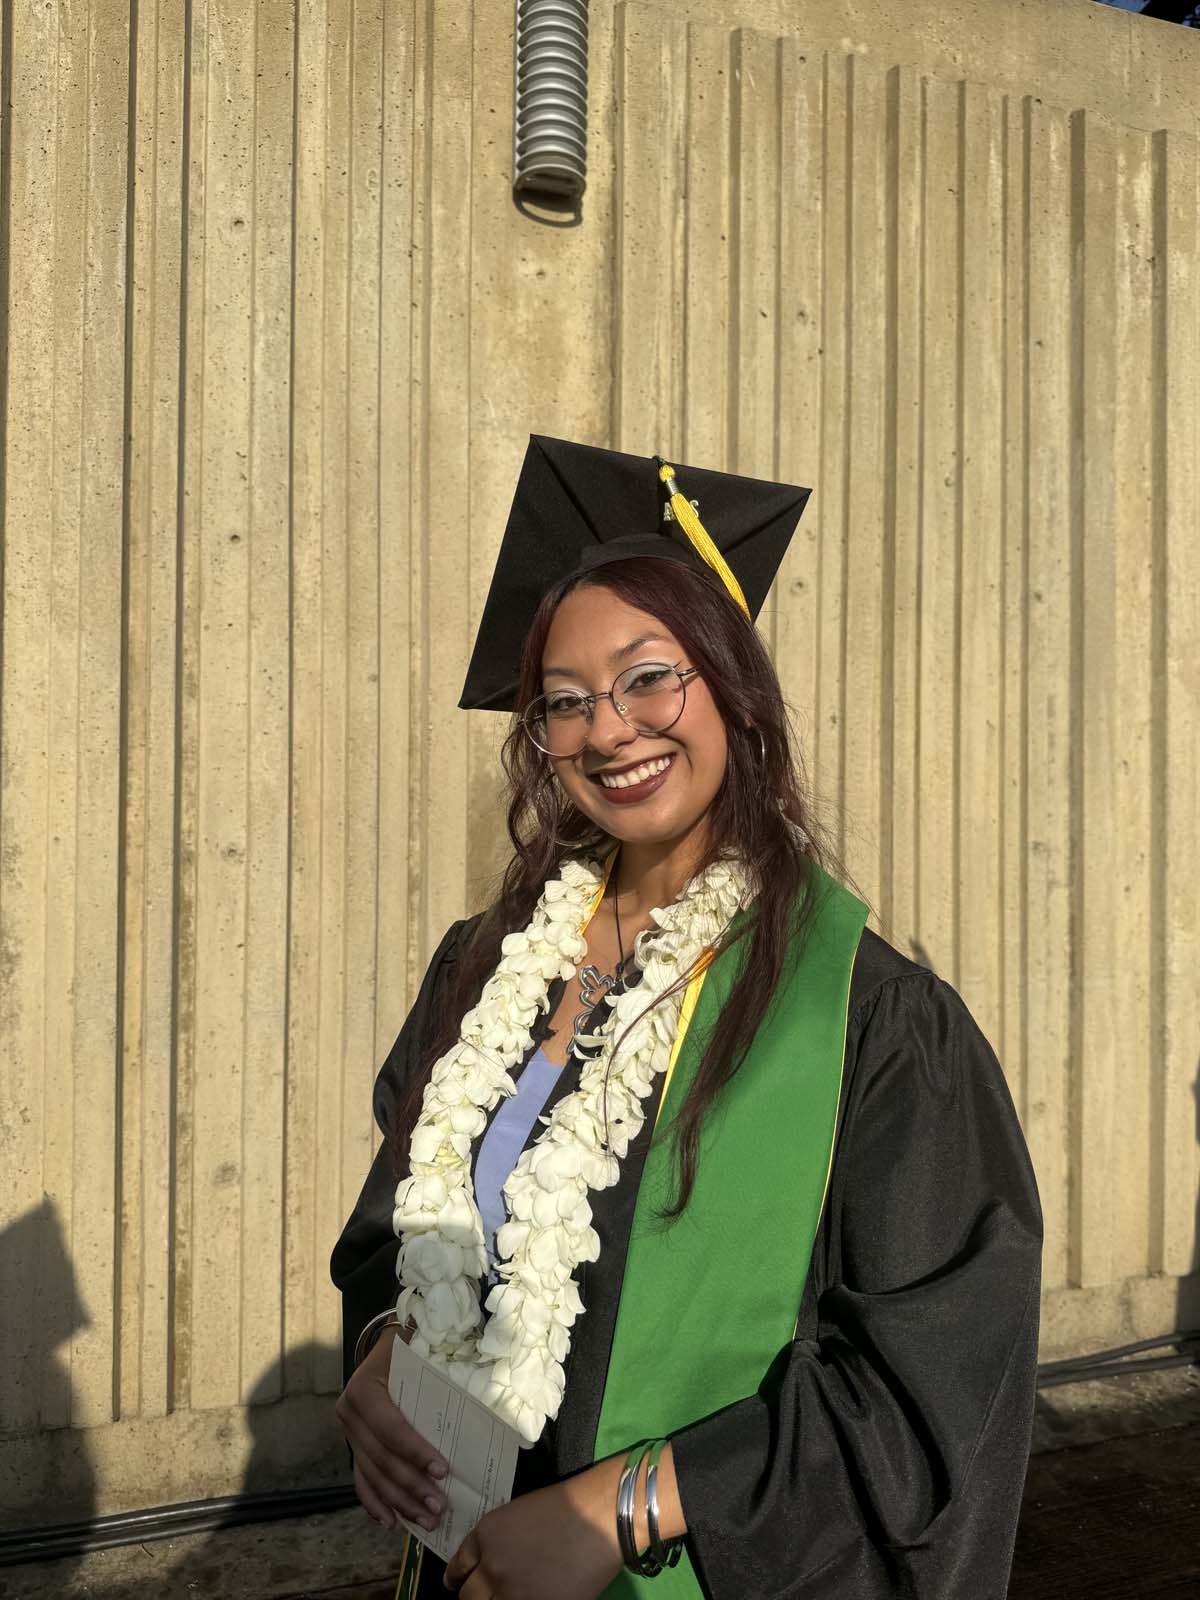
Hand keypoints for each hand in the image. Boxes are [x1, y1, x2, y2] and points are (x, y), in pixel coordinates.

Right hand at [334, 1323, 448, 1532]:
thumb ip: (440, 1370)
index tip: (442, 1470)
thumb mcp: (420, 1348)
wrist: (386, 1343)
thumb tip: (483, 1393)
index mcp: (364, 1388)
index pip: (390, 1428)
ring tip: (427, 1520)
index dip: (415, 1451)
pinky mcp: (353, 1446)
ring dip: (399, 1502)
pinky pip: (361, 1479)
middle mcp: (349, 1412)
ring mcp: (348, 1432)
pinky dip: (375, 1502)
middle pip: (381, 1458)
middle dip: (411, 1487)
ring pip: (372, 1475)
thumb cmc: (410, 1345)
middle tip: (439, 1507)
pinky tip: (391, 1522)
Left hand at [443, 1460, 624, 1599]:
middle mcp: (492, 1567)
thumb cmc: (564, 1506)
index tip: (456, 1583)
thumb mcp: (518, 1514)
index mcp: (486, 1536)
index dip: (456, 1577)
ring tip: (503, 1598)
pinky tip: (528, 1599)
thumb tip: (491, 1562)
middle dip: (472, 1596)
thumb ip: (498, 1540)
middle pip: (467, 1597)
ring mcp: (512, 1593)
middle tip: (480, 1597)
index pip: (458, 1566)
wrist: (598, 1517)